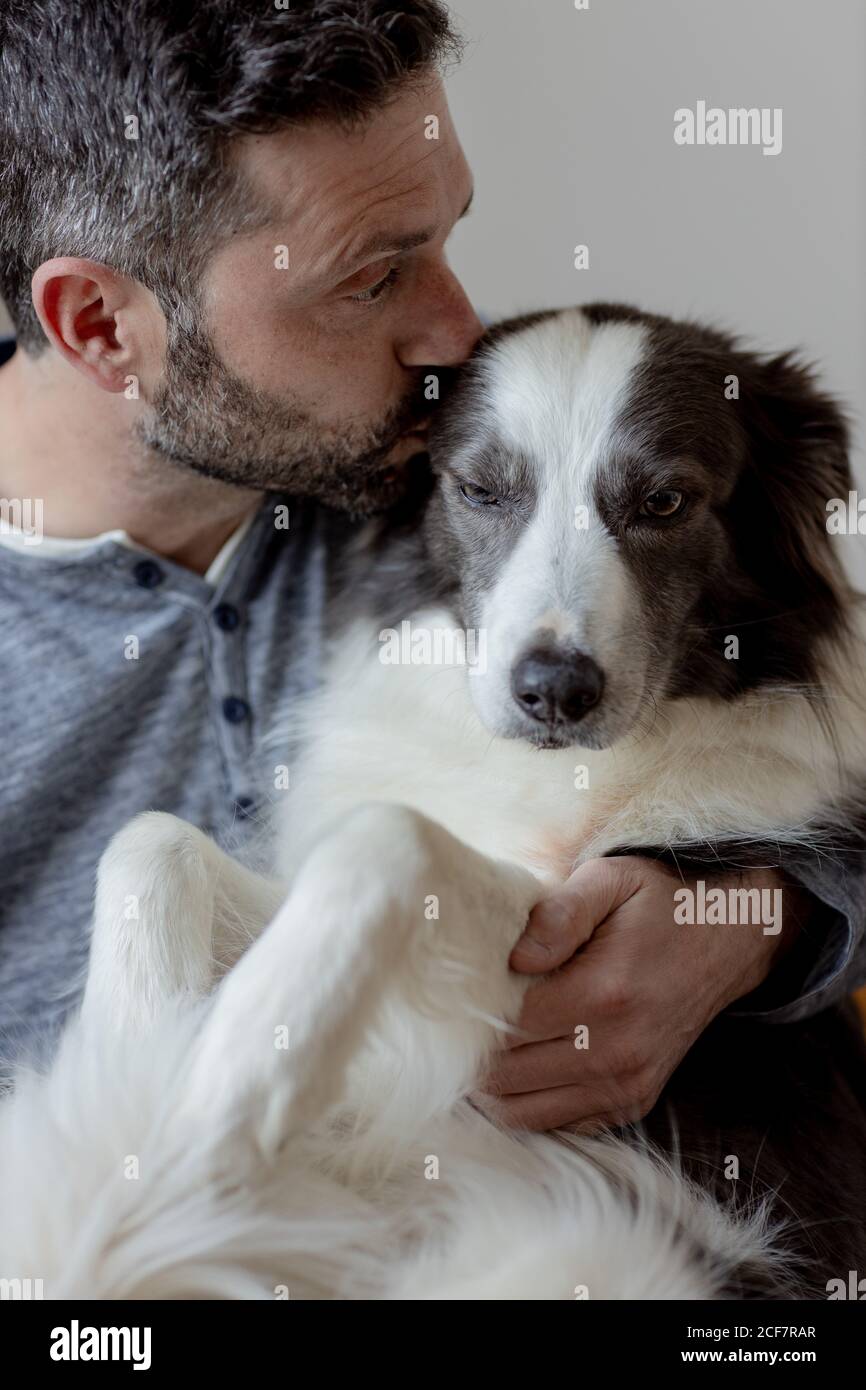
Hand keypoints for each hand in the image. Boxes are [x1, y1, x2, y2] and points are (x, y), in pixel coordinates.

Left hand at [479, 856, 803, 1131]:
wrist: (729, 937)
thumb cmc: (659, 902)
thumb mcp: (610, 880)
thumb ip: (558, 913)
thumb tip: (514, 958)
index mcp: (604, 994)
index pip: (506, 1028)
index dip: (471, 1012)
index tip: (459, 989)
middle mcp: (617, 1052)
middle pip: (505, 1076)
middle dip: (474, 1050)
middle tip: (462, 1017)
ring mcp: (627, 1085)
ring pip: (522, 1112)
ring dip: (494, 1083)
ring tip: (484, 1041)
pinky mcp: (633, 1102)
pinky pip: (557, 1123)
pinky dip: (528, 1101)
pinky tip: (523, 1062)